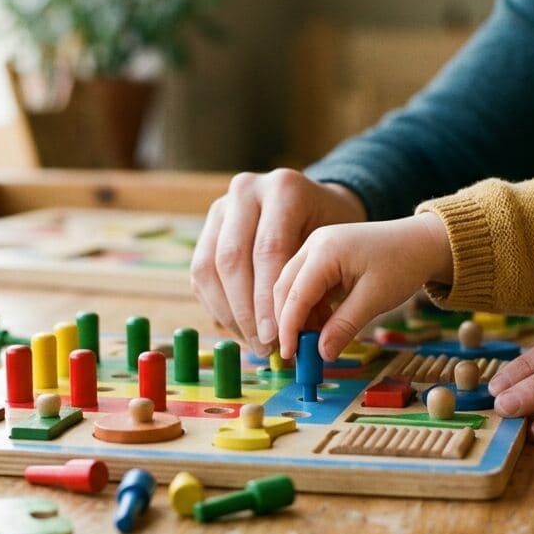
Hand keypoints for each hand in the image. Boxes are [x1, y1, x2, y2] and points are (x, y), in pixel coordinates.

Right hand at [190, 169, 366, 355]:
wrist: (317, 204)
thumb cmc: (332, 230)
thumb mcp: (333, 251)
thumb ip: (316, 286)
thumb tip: (296, 335)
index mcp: (284, 188)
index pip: (269, 249)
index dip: (267, 298)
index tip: (276, 336)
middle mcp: (246, 190)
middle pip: (232, 257)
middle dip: (246, 310)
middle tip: (263, 345)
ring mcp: (221, 207)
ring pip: (207, 267)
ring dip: (228, 312)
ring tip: (252, 342)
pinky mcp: (207, 226)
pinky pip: (200, 272)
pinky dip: (217, 305)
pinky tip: (239, 329)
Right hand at [274, 213, 453, 360]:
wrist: (421, 241)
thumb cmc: (402, 264)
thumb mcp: (374, 299)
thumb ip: (344, 326)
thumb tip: (322, 354)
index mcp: (325, 250)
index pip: (294, 294)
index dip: (289, 328)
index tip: (290, 355)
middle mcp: (314, 244)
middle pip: (285, 289)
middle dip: (289, 322)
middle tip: (300, 354)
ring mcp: (316, 247)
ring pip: (293, 288)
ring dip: (300, 316)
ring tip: (316, 341)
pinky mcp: (321, 255)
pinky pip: (306, 284)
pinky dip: (311, 307)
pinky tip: (324, 325)